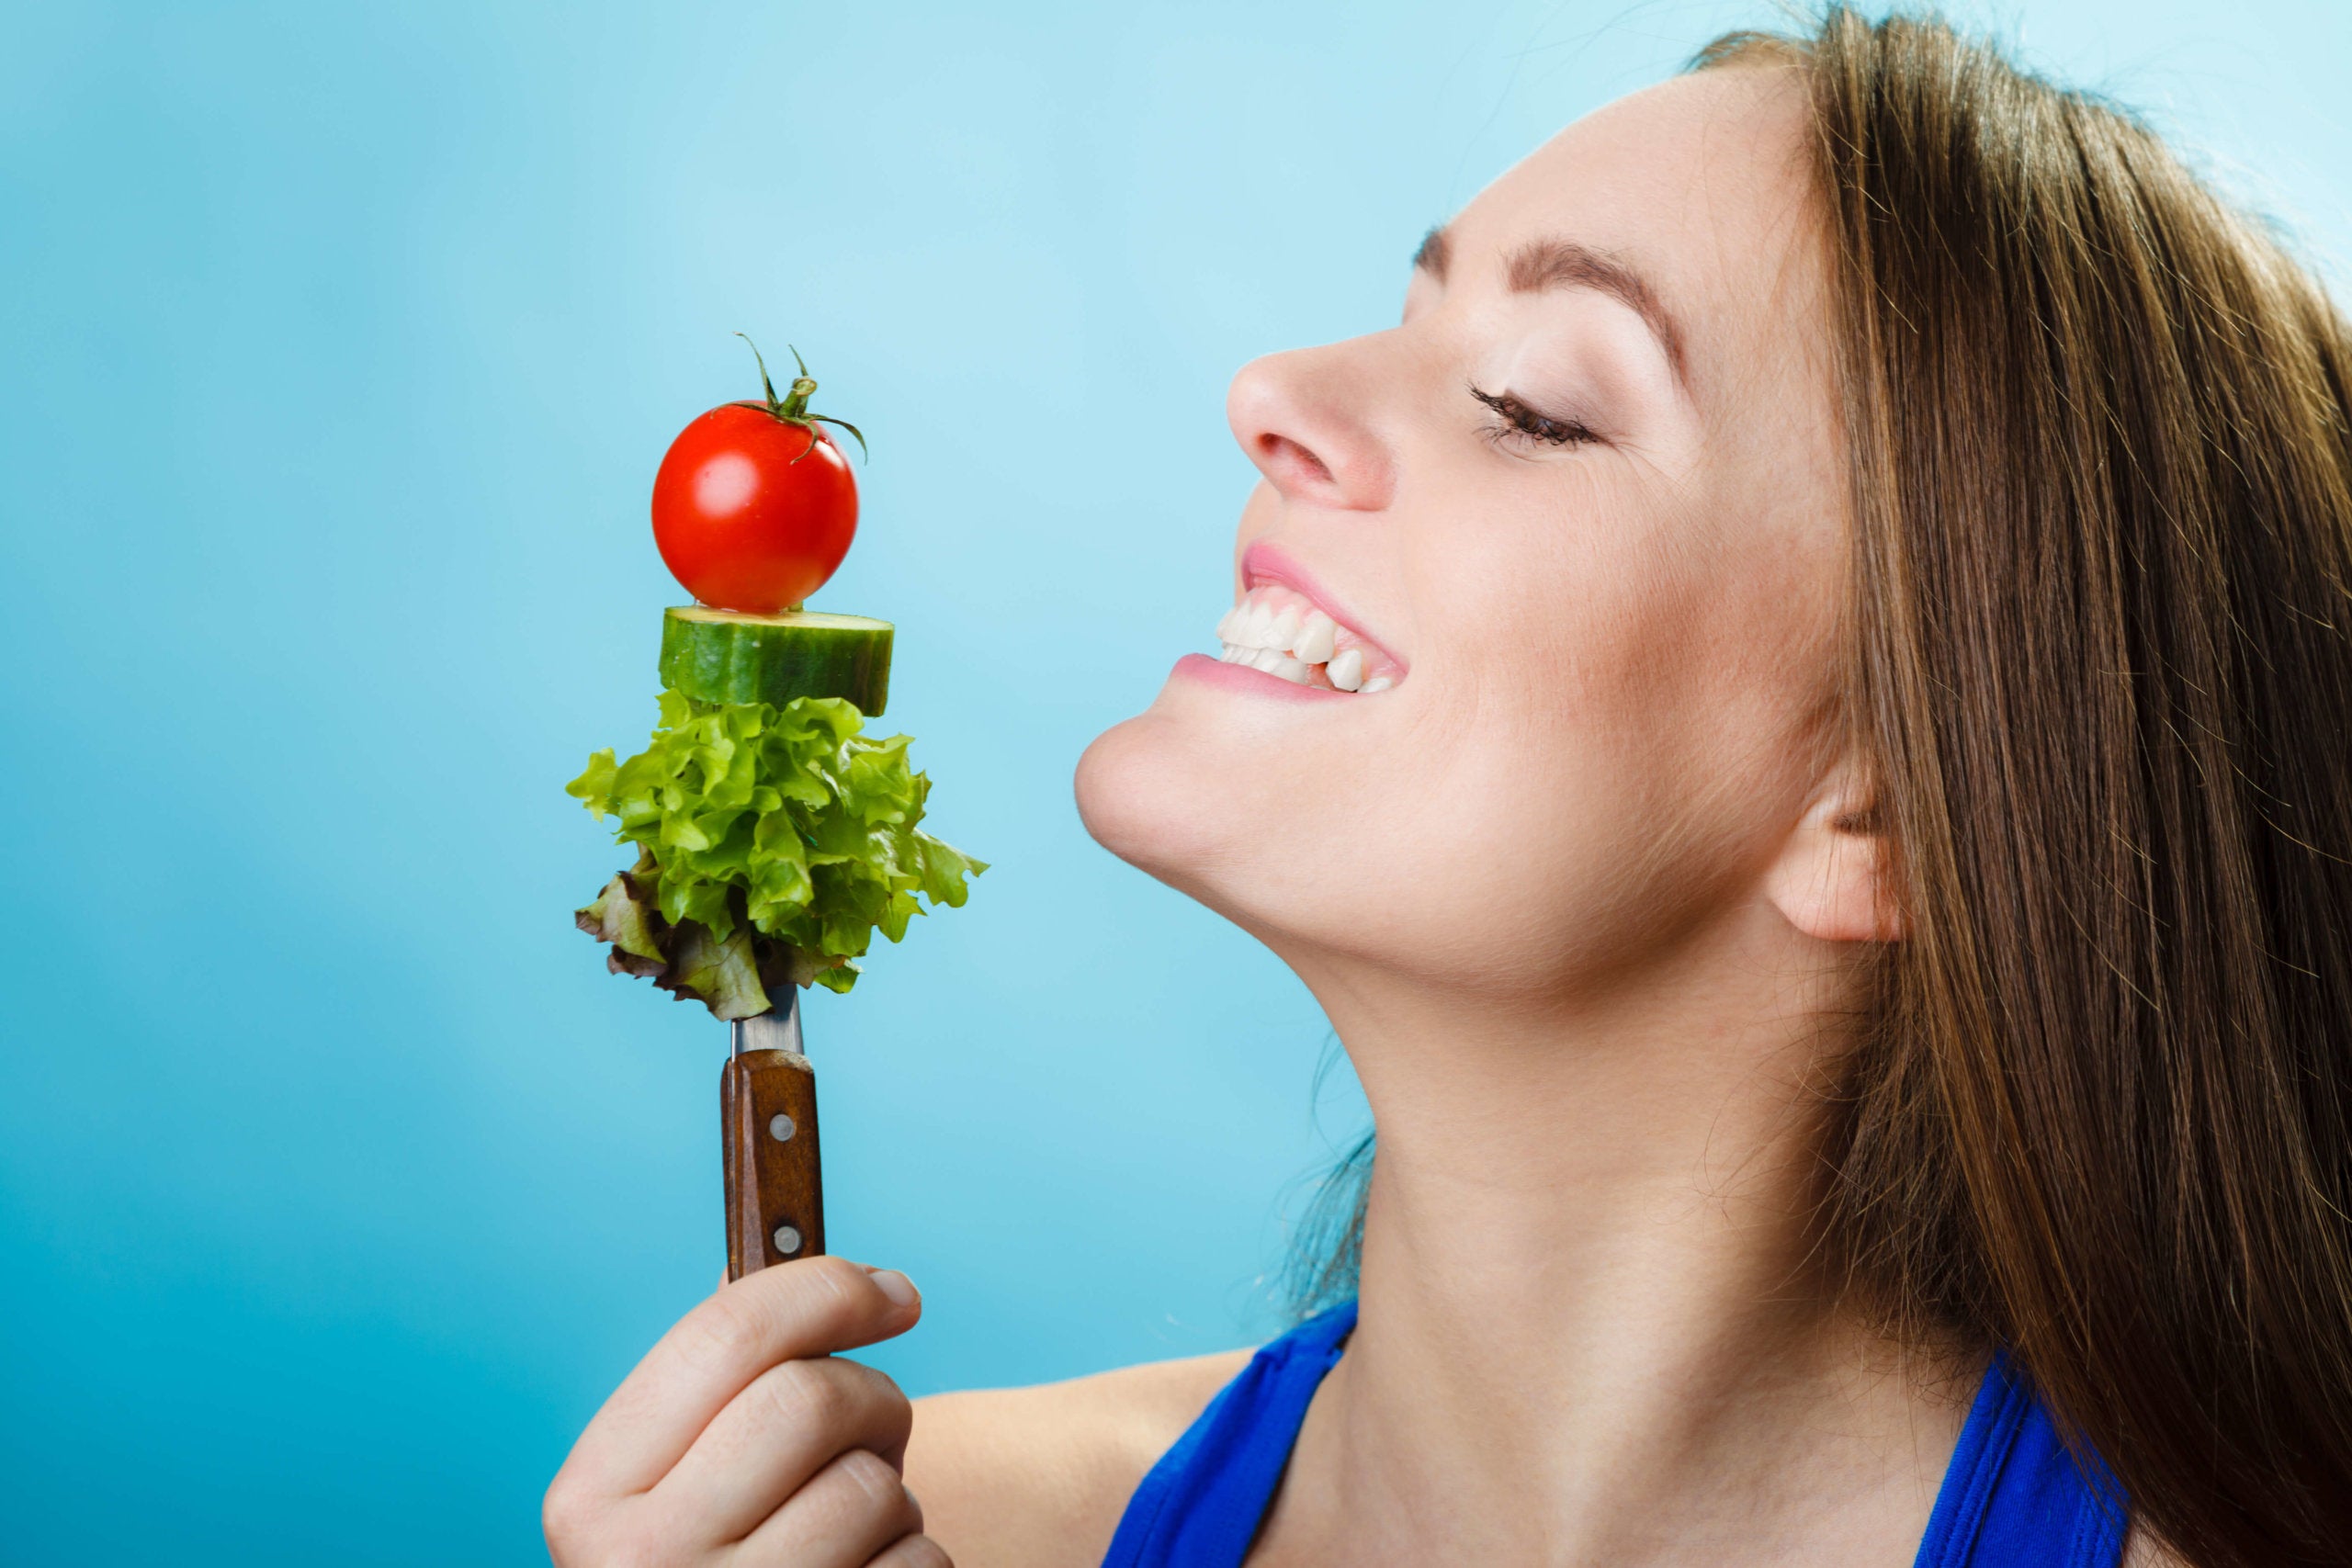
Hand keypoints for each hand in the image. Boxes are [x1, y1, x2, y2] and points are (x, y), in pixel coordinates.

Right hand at [545, 1256, 946, 1566]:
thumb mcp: (669, 1495)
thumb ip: (718, 1395)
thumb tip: (833, 1273)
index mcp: (591, 1497)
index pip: (725, 1336)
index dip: (826, 1290)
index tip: (893, 1291)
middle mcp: (640, 1563)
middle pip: (815, 1398)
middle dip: (872, 1399)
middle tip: (875, 1429)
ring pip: (877, 1487)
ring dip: (893, 1501)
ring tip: (850, 1537)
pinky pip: (920, 1566)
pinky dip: (916, 1567)